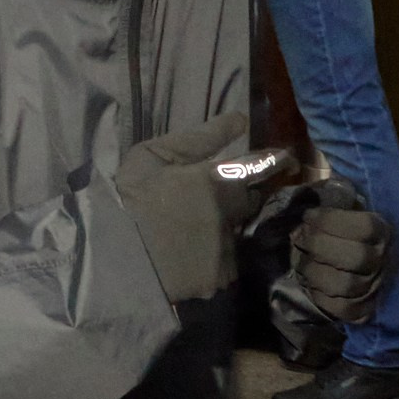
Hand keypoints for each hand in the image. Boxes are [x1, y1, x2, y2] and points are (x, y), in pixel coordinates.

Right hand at [115, 106, 275, 304]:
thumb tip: (240, 119)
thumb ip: (201, 138)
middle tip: (208, 202)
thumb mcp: (154, 155)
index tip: (288, 159)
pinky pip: (223, 265)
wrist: (111, 256)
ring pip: (234, 234)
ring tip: (187, 235)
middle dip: (238, 199)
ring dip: (220, 231)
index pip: (260, 167)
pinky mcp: (220, 279)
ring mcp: (227, 250)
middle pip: (249, 203)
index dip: (276, 162)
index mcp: (216, 181)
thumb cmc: (128, 197)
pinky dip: (211, 260)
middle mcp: (230, 215)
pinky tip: (185, 258)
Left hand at [290, 178, 392, 324]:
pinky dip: (321, 296)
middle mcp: (384, 258)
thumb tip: (302, 177)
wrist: (348, 258)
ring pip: (346, 285)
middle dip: (320, 246)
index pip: (365, 226)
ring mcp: (375, 286)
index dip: (331, 221)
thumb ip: (329, 193)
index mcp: (381, 228)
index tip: (308, 216)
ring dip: (315, 271)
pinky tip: (309, 283)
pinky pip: (342, 309)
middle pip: (356, 257)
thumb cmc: (335, 225)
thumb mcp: (335, 202)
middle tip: (299, 238)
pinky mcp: (363, 310)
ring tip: (300, 260)